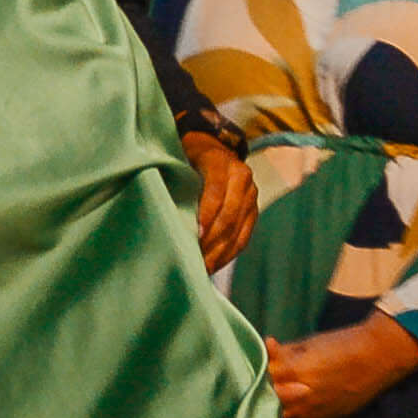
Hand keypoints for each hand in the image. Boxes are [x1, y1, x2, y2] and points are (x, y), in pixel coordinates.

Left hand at [182, 129, 256, 270]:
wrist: (215, 148)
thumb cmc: (188, 157)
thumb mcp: (180, 159)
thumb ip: (177, 181)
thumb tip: (164, 211)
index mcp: (223, 162)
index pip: (216, 191)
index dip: (206, 214)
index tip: (195, 235)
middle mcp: (243, 178)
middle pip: (230, 214)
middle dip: (212, 240)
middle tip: (194, 259)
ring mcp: (251, 196)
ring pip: (238, 229)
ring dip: (220, 252)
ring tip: (201, 269)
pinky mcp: (254, 212)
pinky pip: (244, 237)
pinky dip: (229, 254)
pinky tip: (214, 265)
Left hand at [266, 322, 417, 417]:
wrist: (379, 356)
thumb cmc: (343, 344)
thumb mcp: (308, 344)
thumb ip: (282, 353)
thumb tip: (263, 352)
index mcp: (292, 371)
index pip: (260, 380)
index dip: (253, 377)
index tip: (251, 373)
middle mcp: (300, 396)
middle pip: (266, 405)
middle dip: (258, 400)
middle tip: (254, 396)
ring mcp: (312, 412)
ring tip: (268, 412)